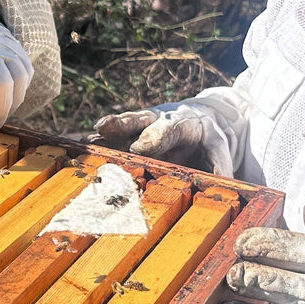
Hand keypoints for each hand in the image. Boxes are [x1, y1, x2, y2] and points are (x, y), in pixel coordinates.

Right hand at [94, 101, 234, 175]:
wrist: (199, 120)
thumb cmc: (207, 136)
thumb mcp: (218, 146)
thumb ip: (220, 163)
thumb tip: (223, 182)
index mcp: (184, 124)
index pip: (169, 129)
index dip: (153, 138)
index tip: (138, 148)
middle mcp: (159, 121)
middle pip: (140, 120)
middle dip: (122, 125)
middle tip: (103, 129)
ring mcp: (143, 127)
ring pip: (123, 127)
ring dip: (106, 134)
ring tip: (87, 140)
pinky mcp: (132, 134)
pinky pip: (114, 138)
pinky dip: (100, 143)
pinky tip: (81, 148)